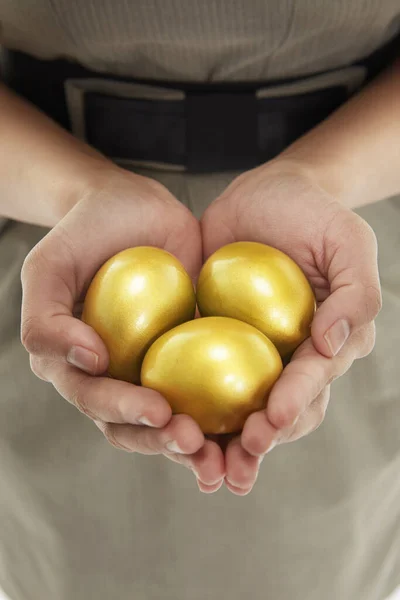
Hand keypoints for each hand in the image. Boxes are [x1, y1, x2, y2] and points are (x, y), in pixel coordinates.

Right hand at [21, 164, 224, 490]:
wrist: (131, 204)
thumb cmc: (85, 231)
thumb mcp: (49, 267)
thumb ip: (46, 319)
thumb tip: (88, 361)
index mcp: (76, 365)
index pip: (97, 400)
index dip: (124, 411)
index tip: (158, 410)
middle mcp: (115, 375)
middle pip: (137, 424)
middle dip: (164, 441)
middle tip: (196, 442)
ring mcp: (155, 367)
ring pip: (175, 418)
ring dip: (198, 445)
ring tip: (225, 456)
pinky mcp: (192, 353)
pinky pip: (210, 389)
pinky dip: (228, 413)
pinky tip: (253, 423)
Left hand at [201, 158, 381, 494]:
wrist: (268, 193)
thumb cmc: (314, 215)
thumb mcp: (347, 242)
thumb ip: (354, 292)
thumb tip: (332, 343)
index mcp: (327, 342)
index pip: (313, 380)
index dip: (294, 404)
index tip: (271, 420)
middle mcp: (291, 357)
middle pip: (280, 412)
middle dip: (261, 442)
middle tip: (237, 463)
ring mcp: (252, 353)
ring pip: (240, 409)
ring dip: (224, 445)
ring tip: (205, 472)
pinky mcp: (213, 340)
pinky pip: (199, 379)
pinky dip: (190, 409)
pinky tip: (171, 430)